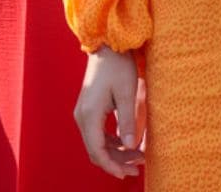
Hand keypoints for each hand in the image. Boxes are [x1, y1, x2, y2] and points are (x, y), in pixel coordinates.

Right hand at [73, 46, 145, 178]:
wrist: (106, 46)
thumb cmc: (118, 66)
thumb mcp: (127, 93)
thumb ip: (128, 121)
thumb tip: (131, 147)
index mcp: (89, 114)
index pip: (97, 151)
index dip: (112, 166)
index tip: (129, 174)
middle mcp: (82, 115)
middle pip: (95, 150)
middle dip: (116, 162)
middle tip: (138, 168)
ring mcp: (84, 112)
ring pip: (96, 143)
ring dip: (115, 153)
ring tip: (137, 156)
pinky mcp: (89, 108)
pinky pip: (97, 134)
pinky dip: (111, 143)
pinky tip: (127, 143)